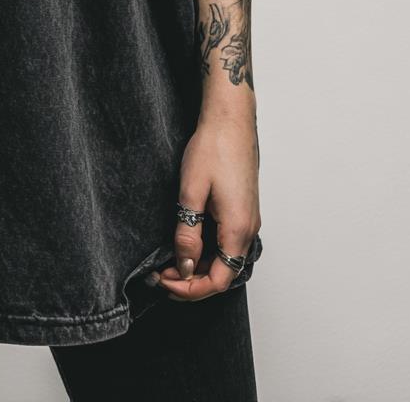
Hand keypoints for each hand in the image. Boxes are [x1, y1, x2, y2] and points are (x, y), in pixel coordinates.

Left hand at [154, 111, 260, 301]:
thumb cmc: (213, 148)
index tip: (164, 281)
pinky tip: (187, 242)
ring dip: (199, 266)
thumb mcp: (191, 192)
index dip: (190, 289)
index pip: (218, 280)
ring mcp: (248, 219)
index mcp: (238, 229)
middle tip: (160, 274)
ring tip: (169, 261)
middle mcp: (249, 229)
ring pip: (225, 259)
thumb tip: (185, 266)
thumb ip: (188, 233)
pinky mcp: (243, 210)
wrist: (230, 120)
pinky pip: (227, 242)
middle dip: (191, 281)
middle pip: (223, 274)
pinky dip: (207, 251)